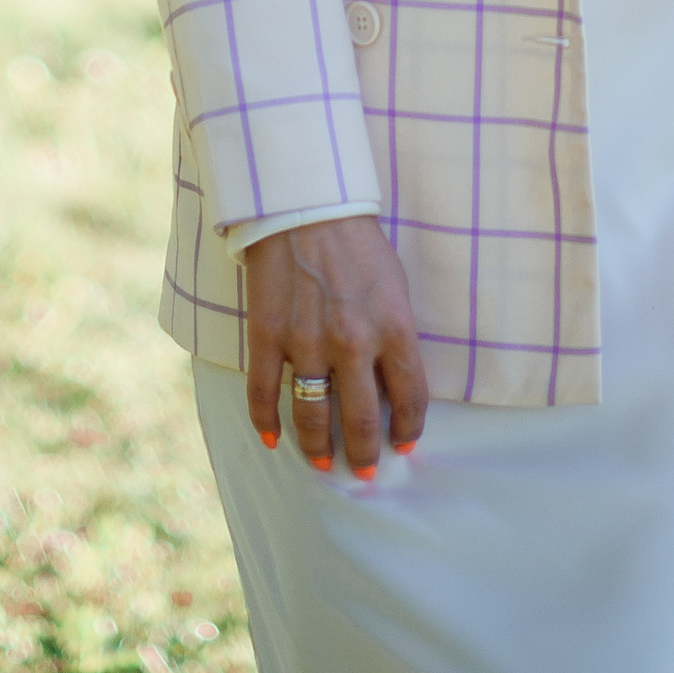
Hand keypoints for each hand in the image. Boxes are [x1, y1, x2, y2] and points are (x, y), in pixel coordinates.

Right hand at [243, 215, 427, 477]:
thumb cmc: (357, 241)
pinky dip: (265, 423)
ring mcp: (306, 340)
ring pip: (312, 416)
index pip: (410, 399)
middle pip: (361, 421)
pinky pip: (263, 393)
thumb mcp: (394, 285)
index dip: (408, 430)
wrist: (304, 201)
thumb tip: (394, 388)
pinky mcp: (267, 333)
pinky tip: (273, 440)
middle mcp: (353, 342)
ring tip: (322, 463)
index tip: (403, 445)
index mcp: (393, 327)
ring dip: (318, 447)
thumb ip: (395, 336)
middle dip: (364, 454)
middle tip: (363, 471)